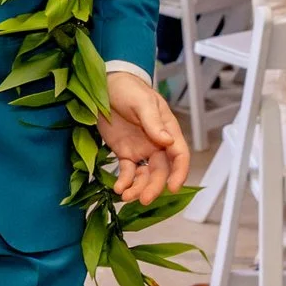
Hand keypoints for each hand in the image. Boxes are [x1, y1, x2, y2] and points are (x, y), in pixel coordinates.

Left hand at [93, 72, 189, 205]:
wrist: (106, 86)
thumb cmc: (129, 90)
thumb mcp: (142, 103)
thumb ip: (153, 122)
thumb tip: (167, 140)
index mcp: (167, 131)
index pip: (179, 155)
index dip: (179, 173)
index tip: (174, 187)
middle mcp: (157, 144)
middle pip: (161, 171)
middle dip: (154, 187)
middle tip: (144, 200)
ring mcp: (141, 150)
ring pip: (144, 176)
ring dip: (138, 188)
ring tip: (127, 197)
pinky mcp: (124, 152)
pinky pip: (127, 172)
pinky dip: (124, 182)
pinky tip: (118, 189)